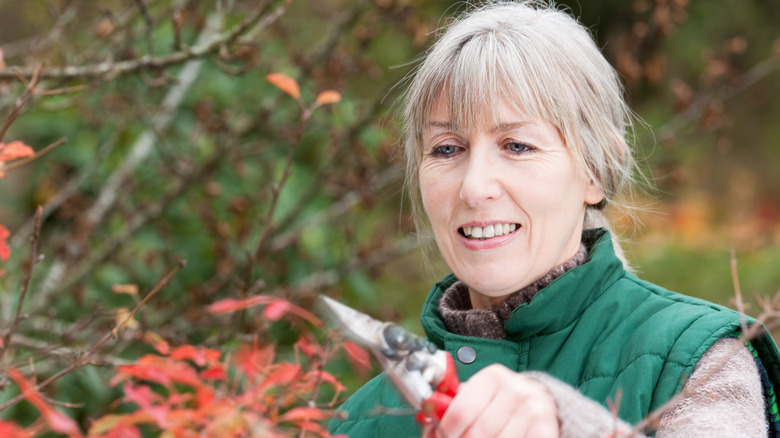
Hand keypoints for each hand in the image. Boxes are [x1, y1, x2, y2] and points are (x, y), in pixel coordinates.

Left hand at [423, 364, 559, 437]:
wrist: (541, 401)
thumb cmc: (499, 400)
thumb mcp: (477, 396)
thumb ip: (452, 408)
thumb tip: (427, 427)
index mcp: (493, 377)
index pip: (460, 411)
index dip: (445, 432)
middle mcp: (515, 390)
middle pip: (477, 433)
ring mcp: (533, 411)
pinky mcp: (546, 430)